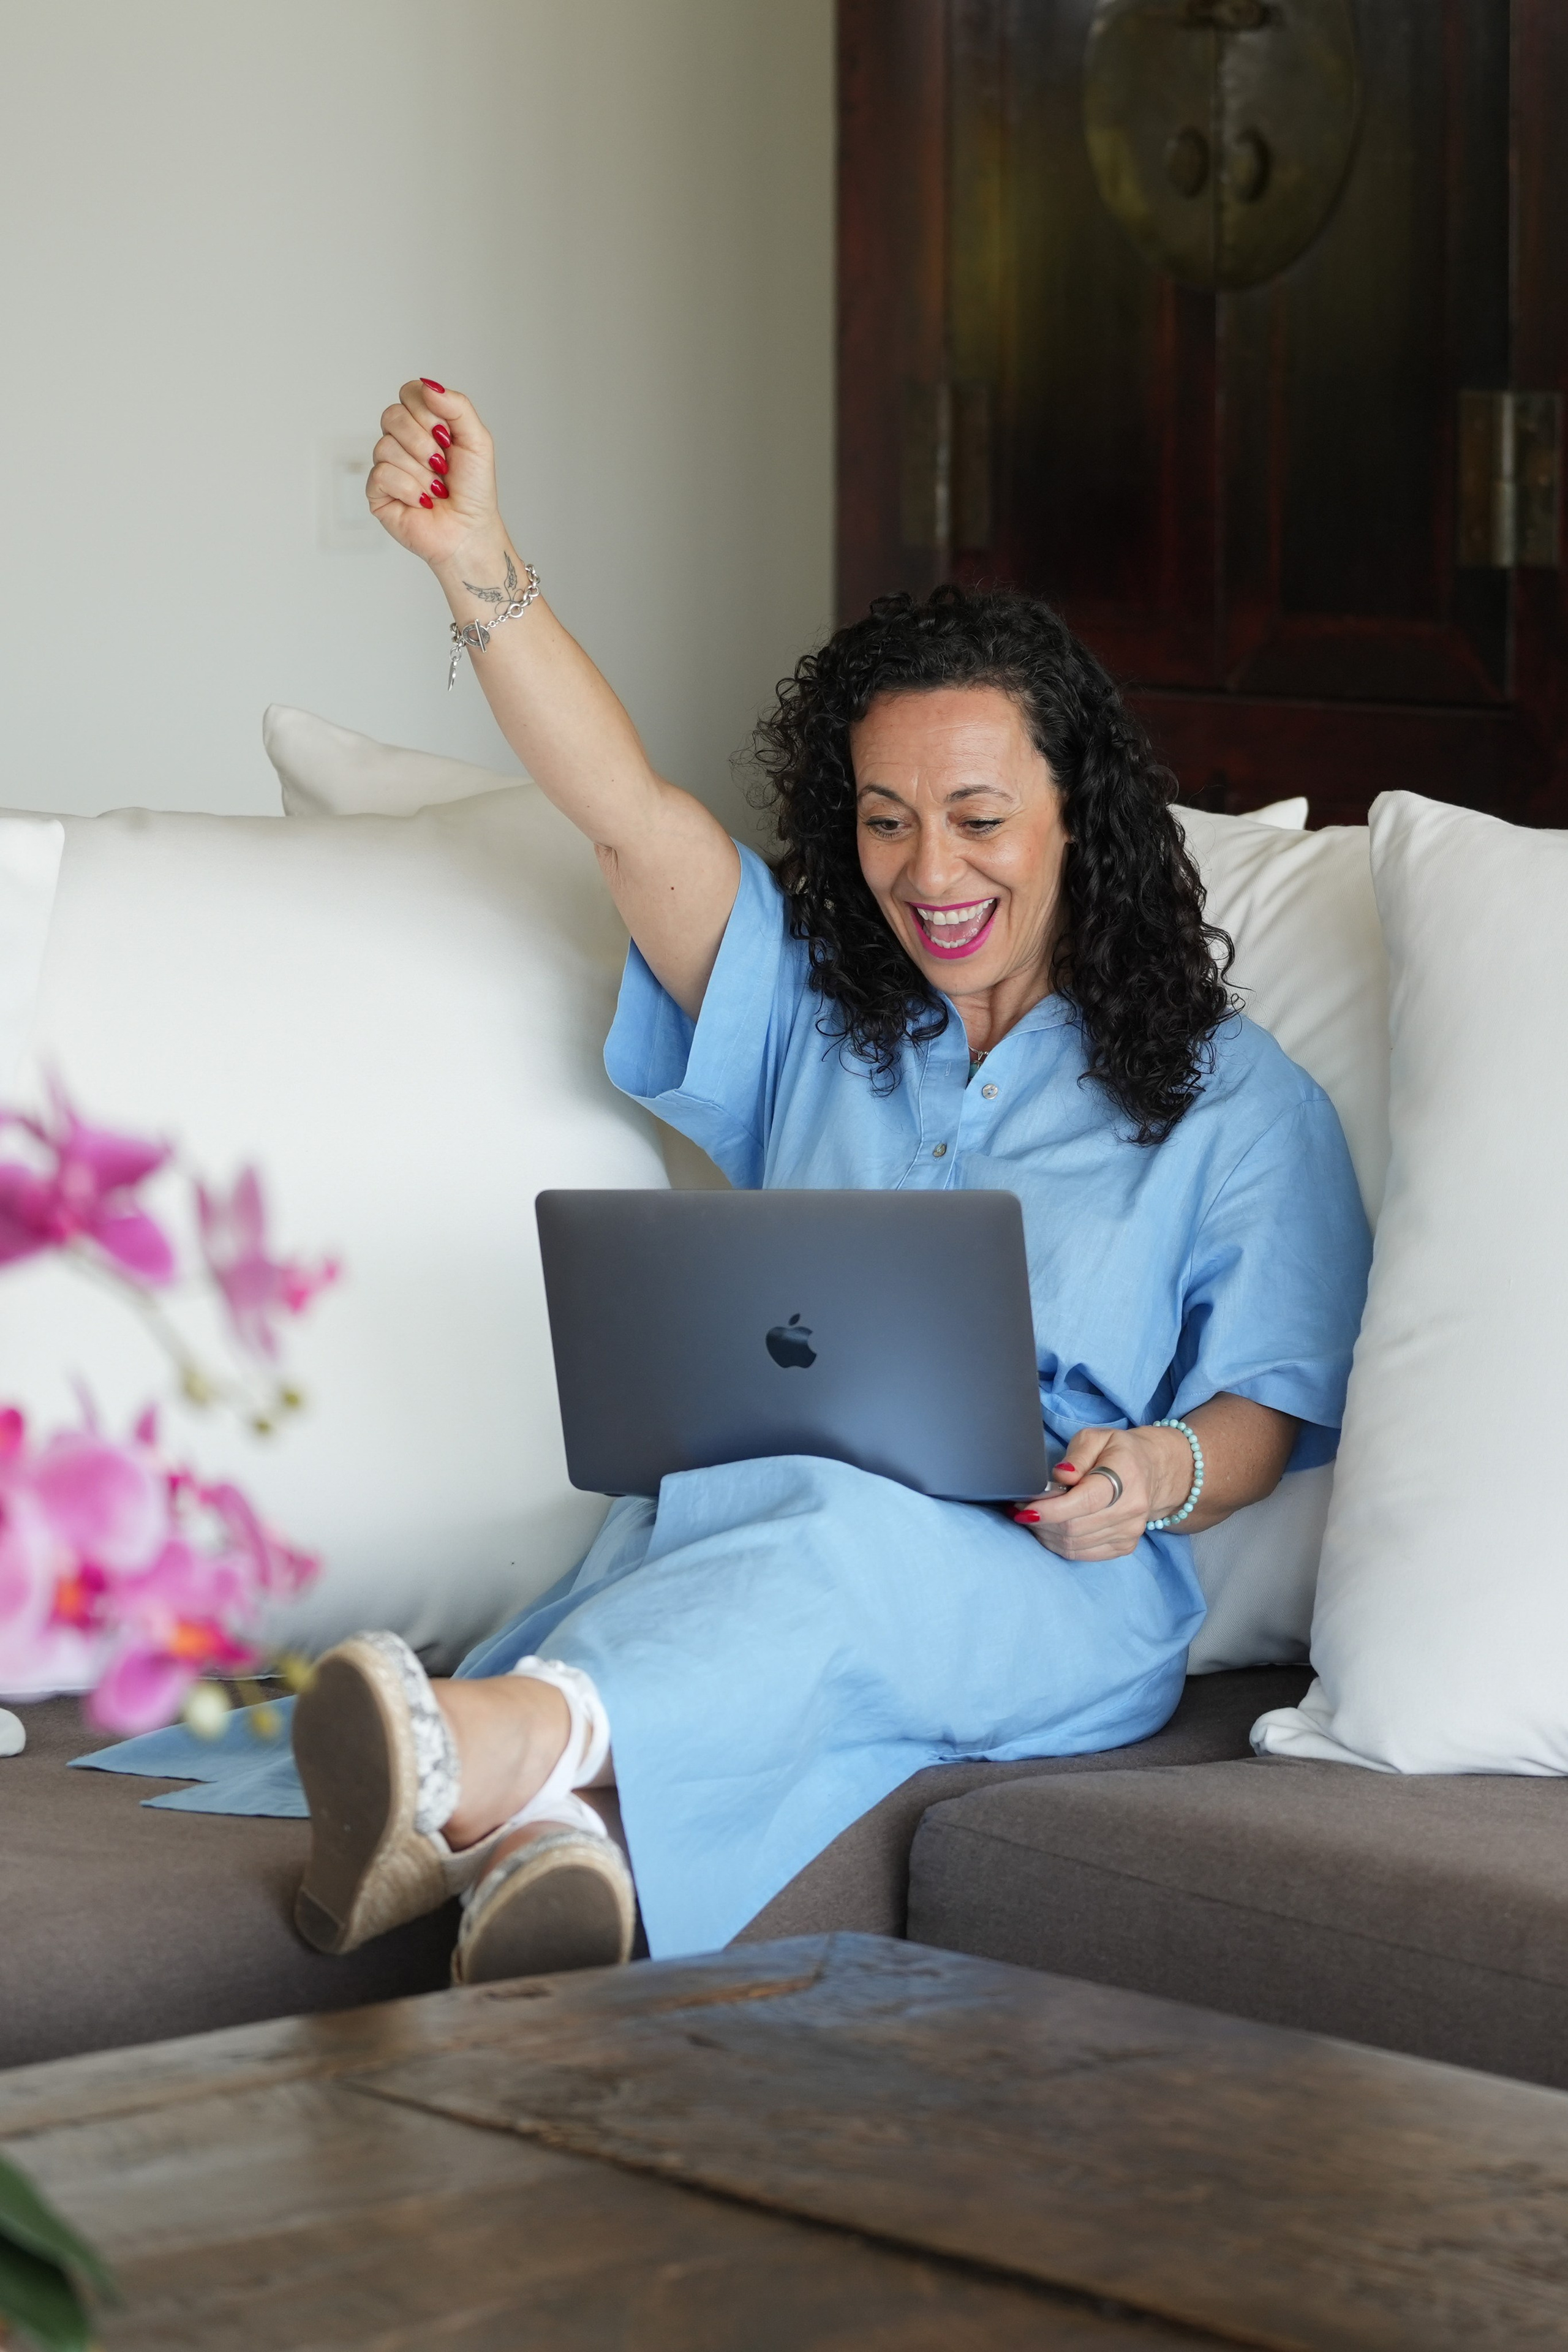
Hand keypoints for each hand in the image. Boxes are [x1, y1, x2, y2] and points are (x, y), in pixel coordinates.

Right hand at [367, 379, 501, 571]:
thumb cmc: (474, 489)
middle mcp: (400, 440)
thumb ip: (457, 406)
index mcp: (422, 423)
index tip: (448, 437)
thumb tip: (428, 385)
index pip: (409, 393)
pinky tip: (422, 502)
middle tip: (442, 466)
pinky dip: (409, 489)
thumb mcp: (477, 440)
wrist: (469, 532)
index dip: (427, 412)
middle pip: (392, 416)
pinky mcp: (376, 491)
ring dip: (420, 472)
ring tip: (436, 489)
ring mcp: (386, 465)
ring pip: (386, 447)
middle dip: (423, 443)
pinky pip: (382, 474)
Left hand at [1010, 1423, 1192, 1560]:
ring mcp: (1129, 1532)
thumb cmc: (1118, 1452)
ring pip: (1075, 1544)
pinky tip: (1047, 1530)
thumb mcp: (1096, 1438)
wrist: (1153, 1472)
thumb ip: (1076, 1457)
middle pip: (1075, 1527)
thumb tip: (1061, 1477)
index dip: (1050, 1509)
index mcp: (1126, 1476)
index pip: (1084, 1501)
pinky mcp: (1124, 1547)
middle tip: (1019, 1509)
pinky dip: (1058, 1544)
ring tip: (1030, 1517)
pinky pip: (1082, 1554)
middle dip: (1041, 1521)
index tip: (1024, 1507)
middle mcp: (1131, 1509)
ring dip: (1045, 1534)